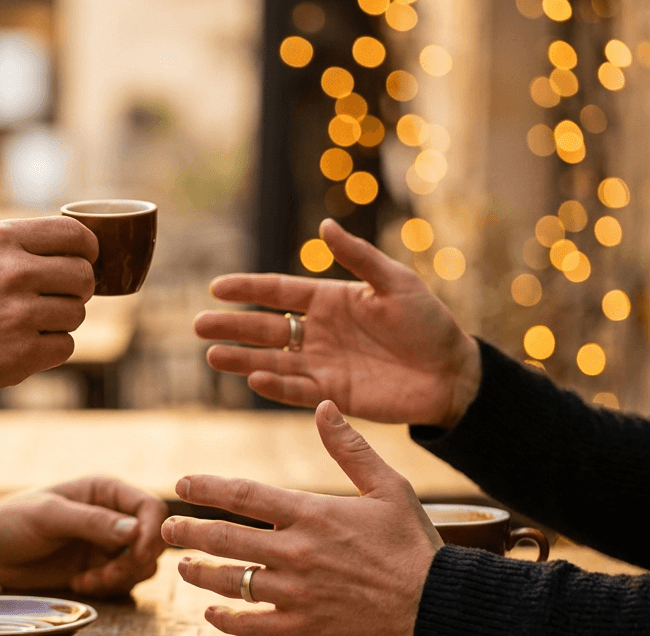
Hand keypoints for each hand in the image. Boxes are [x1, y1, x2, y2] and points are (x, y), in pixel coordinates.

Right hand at [0, 217, 99, 403]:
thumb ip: (14, 245)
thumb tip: (71, 246)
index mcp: (0, 239)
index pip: (76, 235)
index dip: (88, 250)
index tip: (86, 260)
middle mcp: (13, 272)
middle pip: (84, 277)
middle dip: (77, 289)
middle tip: (56, 298)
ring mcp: (19, 315)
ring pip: (77, 314)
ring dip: (60, 321)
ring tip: (27, 324)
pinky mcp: (22, 354)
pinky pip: (65, 346)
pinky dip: (50, 350)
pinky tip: (21, 346)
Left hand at [0, 477, 167, 595]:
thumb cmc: (11, 521)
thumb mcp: (49, 515)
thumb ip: (92, 521)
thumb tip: (136, 531)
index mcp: (105, 492)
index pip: (150, 508)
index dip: (152, 533)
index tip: (137, 555)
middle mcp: (112, 517)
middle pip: (152, 541)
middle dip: (135, 563)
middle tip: (105, 576)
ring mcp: (106, 545)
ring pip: (142, 566)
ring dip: (121, 579)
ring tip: (88, 581)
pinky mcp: (98, 569)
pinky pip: (123, 583)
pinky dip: (108, 589)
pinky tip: (79, 584)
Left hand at [161, 401, 442, 635]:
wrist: (436, 606)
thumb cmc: (414, 544)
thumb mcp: (389, 487)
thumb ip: (351, 448)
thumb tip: (324, 407)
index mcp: (312, 513)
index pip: (244, 494)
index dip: (207, 487)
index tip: (183, 483)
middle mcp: (295, 550)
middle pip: (225, 537)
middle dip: (189, 530)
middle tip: (167, 526)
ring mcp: (295, 591)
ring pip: (230, 580)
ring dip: (199, 572)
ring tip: (182, 566)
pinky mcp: (302, 626)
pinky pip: (251, 624)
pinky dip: (226, 618)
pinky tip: (211, 612)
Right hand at [196, 219, 480, 427]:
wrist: (451, 373)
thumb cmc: (428, 322)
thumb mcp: (396, 283)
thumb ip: (358, 257)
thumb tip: (324, 226)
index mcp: (330, 300)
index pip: (279, 292)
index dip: (248, 289)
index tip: (216, 288)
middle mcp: (319, 332)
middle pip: (266, 328)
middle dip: (233, 326)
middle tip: (198, 324)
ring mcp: (323, 364)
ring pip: (273, 361)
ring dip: (243, 359)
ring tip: (213, 355)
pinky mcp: (334, 394)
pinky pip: (298, 390)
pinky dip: (276, 387)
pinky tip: (255, 379)